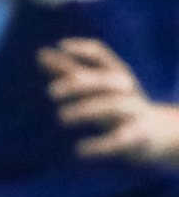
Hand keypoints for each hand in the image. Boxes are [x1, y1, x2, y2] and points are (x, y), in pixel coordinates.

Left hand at [38, 38, 178, 163]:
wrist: (156, 133)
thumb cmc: (118, 103)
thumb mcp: (96, 87)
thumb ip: (69, 71)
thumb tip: (40, 54)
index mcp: (117, 72)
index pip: (101, 53)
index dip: (82, 48)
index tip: (60, 46)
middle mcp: (126, 88)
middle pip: (102, 80)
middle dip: (76, 84)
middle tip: (50, 92)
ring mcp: (134, 110)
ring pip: (110, 106)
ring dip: (84, 110)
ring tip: (60, 117)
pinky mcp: (138, 134)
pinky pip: (119, 139)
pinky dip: (99, 145)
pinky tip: (79, 150)